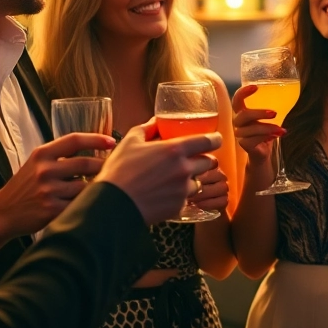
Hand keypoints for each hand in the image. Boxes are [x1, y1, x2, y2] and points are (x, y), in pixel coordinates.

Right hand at [0, 133, 113, 236]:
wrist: (4, 212)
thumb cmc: (25, 186)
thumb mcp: (36, 163)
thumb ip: (60, 156)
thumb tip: (95, 149)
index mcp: (42, 154)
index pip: (74, 140)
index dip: (96, 139)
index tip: (112, 141)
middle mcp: (45, 170)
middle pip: (86, 163)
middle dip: (104, 166)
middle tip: (116, 167)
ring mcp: (48, 191)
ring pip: (86, 186)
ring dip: (99, 186)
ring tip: (107, 186)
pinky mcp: (52, 210)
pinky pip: (79, 204)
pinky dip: (88, 203)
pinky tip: (93, 203)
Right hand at [98, 119, 221, 224]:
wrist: (113, 204)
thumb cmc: (120, 170)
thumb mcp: (130, 141)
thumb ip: (147, 129)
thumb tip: (157, 121)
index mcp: (175, 150)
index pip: (208, 142)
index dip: (215, 139)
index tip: (214, 139)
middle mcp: (184, 169)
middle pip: (209, 163)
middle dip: (204, 160)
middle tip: (193, 159)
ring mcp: (183, 190)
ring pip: (198, 182)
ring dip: (191, 179)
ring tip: (174, 179)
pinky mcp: (178, 206)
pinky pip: (186, 198)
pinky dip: (179, 195)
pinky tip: (164, 193)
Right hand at [232, 85, 281, 186]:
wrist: (262, 152)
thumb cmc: (264, 131)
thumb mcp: (266, 117)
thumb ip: (270, 108)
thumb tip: (288, 94)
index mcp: (241, 112)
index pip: (237, 99)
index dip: (243, 92)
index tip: (256, 87)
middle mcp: (237, 122)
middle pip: (244, 115)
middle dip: (259, 113)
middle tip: (274, 113)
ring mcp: (239, 134)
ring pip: (251, 129)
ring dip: (268, 128)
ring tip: (281, 129)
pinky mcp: (244, 145)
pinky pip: (253, 140)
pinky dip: (266, 137)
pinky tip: (276, 136)